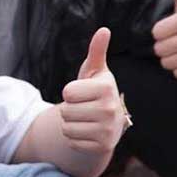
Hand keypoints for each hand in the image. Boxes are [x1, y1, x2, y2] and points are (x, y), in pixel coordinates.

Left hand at [58, 28, 124, 152]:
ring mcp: (109, 130)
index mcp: (107, 88)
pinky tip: (87, 133)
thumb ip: (97, 51)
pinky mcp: (103, 147)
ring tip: (85, 120)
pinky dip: (74, 138)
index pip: (67, 92)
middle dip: (69, 109)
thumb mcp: (96, 72)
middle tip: (84, 108)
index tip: (83, 93)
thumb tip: (104, 30)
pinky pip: (71, 141)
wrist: (108, 123)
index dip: (70, 92)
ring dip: (70, 124)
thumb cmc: (96, 92)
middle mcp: (111, 109)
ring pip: (67, 127)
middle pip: (65, 110)